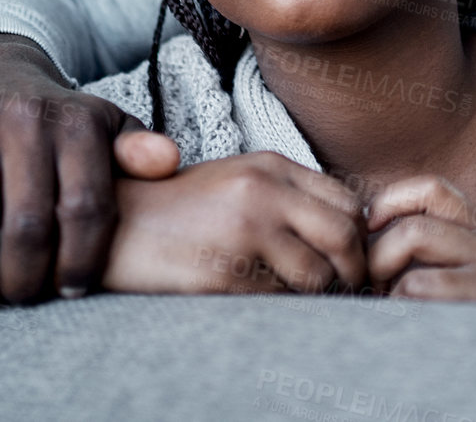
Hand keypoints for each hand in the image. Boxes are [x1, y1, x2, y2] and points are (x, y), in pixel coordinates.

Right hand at [0, 33, 180, 304]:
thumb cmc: (51, 121)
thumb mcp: (103, 130)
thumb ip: (136, 152)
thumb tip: (169, 163)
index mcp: (78, 121)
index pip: (86, 209)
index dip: (80, 262)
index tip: (71, 290)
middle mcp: (24, 114)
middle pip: (26, 224)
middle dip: (23, 279)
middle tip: (19, 297)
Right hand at [102, 151, 366, 294]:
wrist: (116, 228)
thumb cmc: (180, 208)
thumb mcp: (237, 179)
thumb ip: (289, 194)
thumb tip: (349, 231)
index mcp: (271, 166)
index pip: (348, 203)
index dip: (359, 239)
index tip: (348, 259)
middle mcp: (263, 193)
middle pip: (345, 238)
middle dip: (352, 272)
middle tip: (341, 290)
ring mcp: (243, 233)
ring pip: (317, 277)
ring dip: (316, 296)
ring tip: (297, 298)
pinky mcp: (223, 274)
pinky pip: (277, 302)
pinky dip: (278, 308)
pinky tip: (257, 301)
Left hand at [365, 175, 475, 303]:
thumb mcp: (465, 272)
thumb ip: (429, 248)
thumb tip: (363, 236)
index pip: (432, 189)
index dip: (390, 201)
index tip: (369, 229)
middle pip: (413, 228)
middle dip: (376, 258)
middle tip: (371, 287)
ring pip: (412, 270)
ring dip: (387, 292)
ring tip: (393, 311)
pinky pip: (418, 299)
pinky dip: (399, 314)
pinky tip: (409, 331)